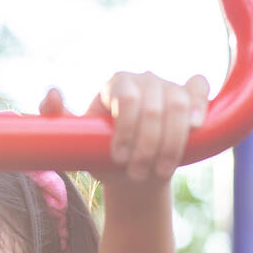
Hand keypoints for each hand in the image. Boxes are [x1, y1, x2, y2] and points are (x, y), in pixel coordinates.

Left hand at [39, 72, 209, 188]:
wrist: (135, 172)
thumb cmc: (104, 155)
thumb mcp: (76, 142)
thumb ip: (57, 119)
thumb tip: (52, 92)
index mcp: (116, 85)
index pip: (126, 98)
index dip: (126, 129)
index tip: (118, 157)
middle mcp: (144, 80)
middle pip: (153, 107)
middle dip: (147, 145)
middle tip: (136, 172)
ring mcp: (169, 86)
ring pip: (178, 105)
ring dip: (171, 143)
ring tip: (160, 171)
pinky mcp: (191, 96)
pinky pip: (200, 89)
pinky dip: (200, 105)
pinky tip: (195, 127)